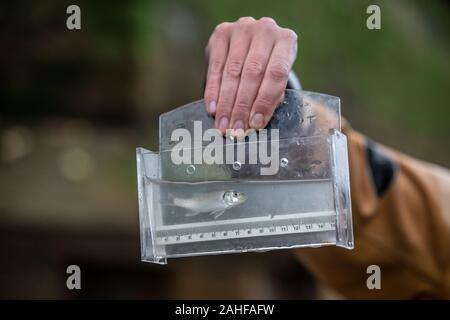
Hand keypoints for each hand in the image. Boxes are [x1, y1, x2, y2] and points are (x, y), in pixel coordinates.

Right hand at [204, 17, 297, 135]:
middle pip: (252, 74)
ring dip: (226, 103)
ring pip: (232, 72)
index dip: (265, 101)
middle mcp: (265, 30)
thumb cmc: (268, 67)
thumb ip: (271, 96)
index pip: (276, 74)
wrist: (252, 43)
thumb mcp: (277, 79)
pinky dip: (213, 91)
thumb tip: (255, 121)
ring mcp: (242, 28)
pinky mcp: (221, 33)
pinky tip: (212, 108)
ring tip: (223, 125)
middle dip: (243, 106)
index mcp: (286, 41)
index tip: (255, 124)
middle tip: (236, 129)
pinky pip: (215, 67)